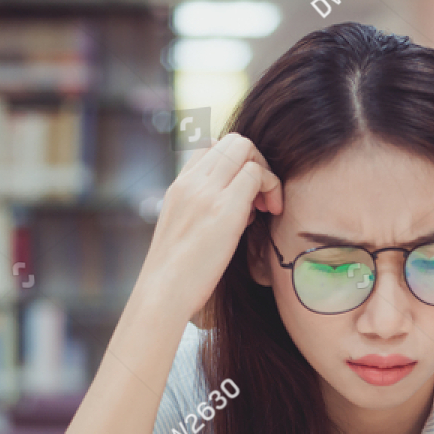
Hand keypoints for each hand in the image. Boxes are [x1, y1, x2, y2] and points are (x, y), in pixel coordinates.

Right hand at [136, 133, 281, 318]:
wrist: (163, 293)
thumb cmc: (176, 276)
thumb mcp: (184, 234)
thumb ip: (202, 213)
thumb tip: (235, 210)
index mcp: (179, 186)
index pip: (212, 148)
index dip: (235, 165)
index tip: (244, 197)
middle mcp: (190, 181)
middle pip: (233, 141)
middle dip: (256, 162)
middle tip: (261, 199)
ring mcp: (206, 191)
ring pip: (246, 147)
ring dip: (264, 173)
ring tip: (264, 209)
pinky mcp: (225, 208)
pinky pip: (256, 174)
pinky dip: (271, 187)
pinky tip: (267, 216)